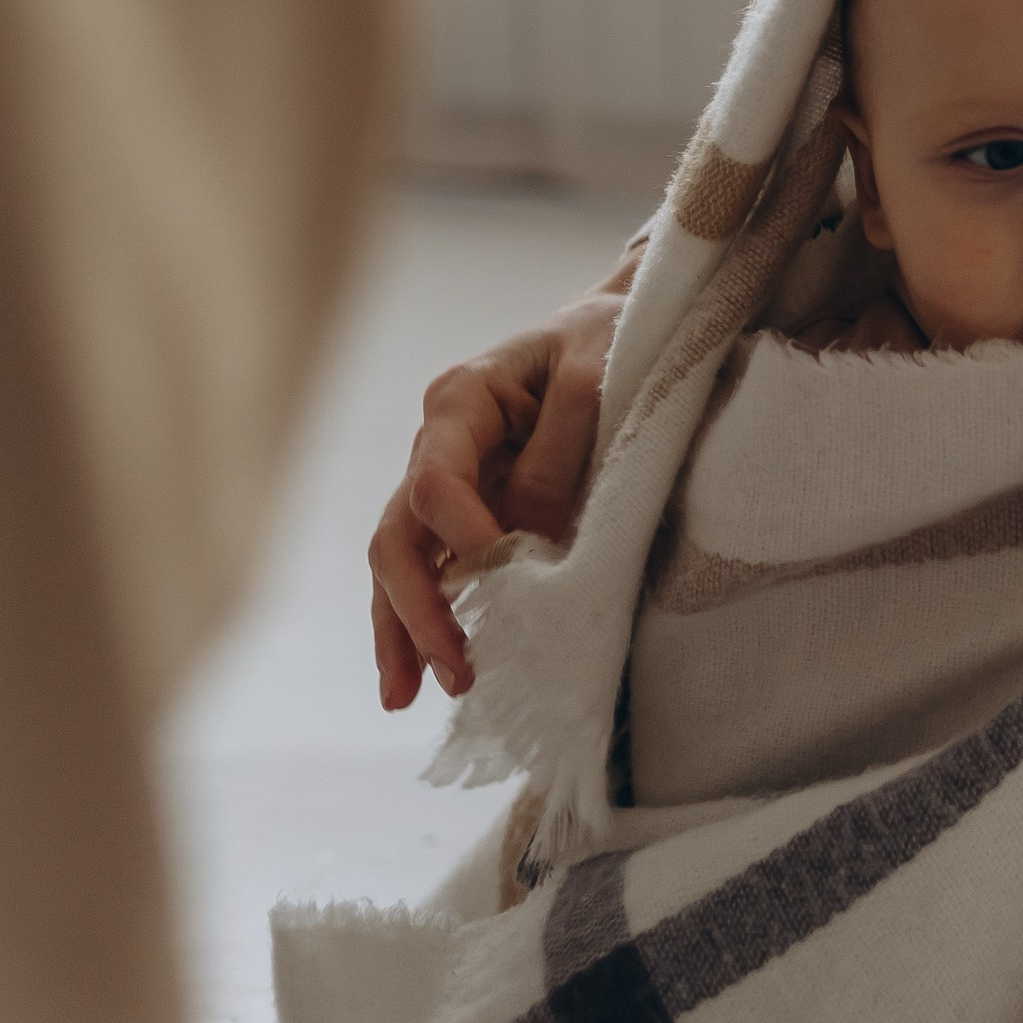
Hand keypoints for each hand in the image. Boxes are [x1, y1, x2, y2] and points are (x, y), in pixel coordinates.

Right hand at [368, 281, 626, 708]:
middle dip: (417, 608)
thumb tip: (524, 543)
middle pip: (399, 534)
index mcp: (463, 400)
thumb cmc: (612, 340)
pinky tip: (418, 676)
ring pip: (402, 563)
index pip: (436, 482)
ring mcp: (450, 482)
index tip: (503, 572)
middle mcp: (440, 444)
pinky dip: (422, 622)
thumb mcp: (597, 377)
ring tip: (406, 697)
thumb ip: (558, 455)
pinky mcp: (471, 513)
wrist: (623, 325)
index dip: (461, 536)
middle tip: (453, 670)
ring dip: (404, 630)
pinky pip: (433, 571)